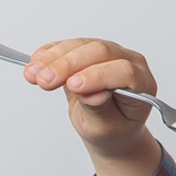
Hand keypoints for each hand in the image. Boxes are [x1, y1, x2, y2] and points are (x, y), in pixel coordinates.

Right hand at [24, 38, 157, 157]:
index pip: (124, 72)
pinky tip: (35, 62)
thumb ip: (99, 110)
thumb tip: (91, 95)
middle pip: (101, 52)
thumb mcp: (105, 129)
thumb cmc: (112, 129)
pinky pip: (69, 45)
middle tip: (44, 81)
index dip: (98, 76)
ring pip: (81, 45)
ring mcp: (110, 53)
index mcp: (142, 84)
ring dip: (54, 58)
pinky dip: (50, 53)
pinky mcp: (89, 50)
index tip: (74, 86)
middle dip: (69, 65)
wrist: (108, 127)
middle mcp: (129, 62)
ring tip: (32, 74)